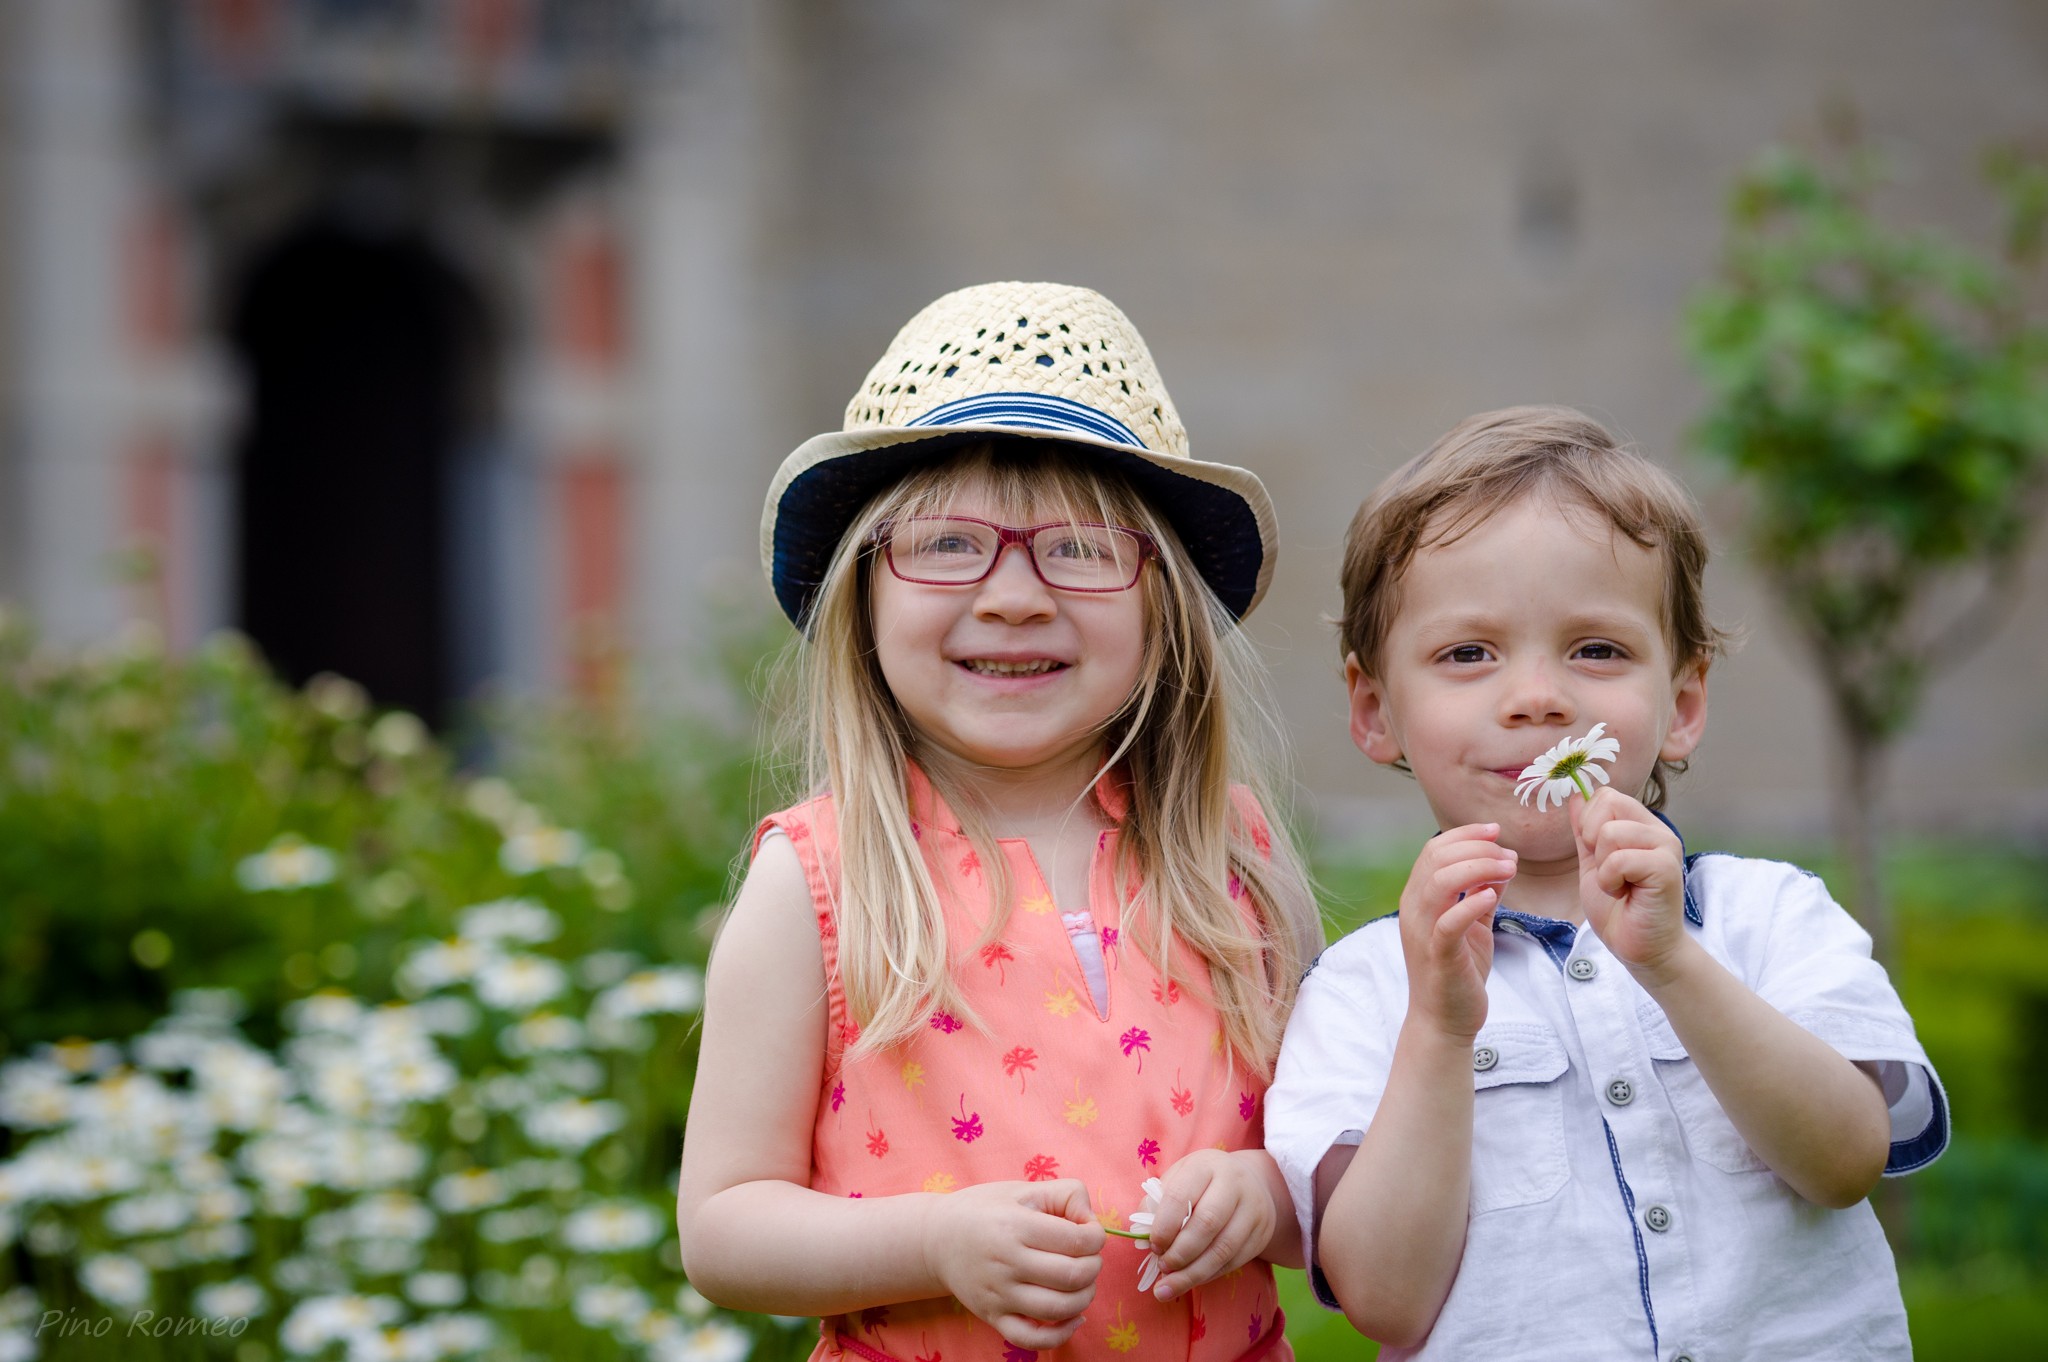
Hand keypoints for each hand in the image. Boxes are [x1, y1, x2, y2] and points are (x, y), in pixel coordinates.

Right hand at [921, 1179, 1104, 1349]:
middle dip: (1094, 1266)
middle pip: (1072, 1275)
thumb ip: (1064, 1194)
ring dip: (1085, 1297)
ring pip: (1058, 1308)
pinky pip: (1031, 1339)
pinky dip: (1061, 1334)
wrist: (936, 1239)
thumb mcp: (1022, 1190)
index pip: (1077, 1241)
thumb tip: (1091, 1221)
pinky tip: (1073, 1317)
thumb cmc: (984, 1209)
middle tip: (1088, 1257)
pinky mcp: (993, 1317)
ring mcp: (999, 1294)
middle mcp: (1007, 1262)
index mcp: (1016, 1225)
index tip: (1090, 1234)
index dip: (1096, 1238)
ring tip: (1082, 1282)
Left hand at [1141, 1150, 1279, 1301]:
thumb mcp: (1178, 1180)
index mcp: (1205, 1166)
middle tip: (1162, 1268)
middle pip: (1207, 1223)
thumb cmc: (1201, 1184)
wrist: (1249, 1184)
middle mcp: (1234, 1183)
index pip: (1182, 1196)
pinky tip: (1190, 1281)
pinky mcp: (1261, 1234)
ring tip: (1169, 1287)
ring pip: (1223, 1248)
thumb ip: (1156, 1203)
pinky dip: (1208, 1275)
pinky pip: (1234, 1262)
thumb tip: (1142, 1234)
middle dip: (1180, 1252)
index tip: (1153, 1246)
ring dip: (1193, 1273)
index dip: (1164, 1225)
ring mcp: (1252, 1209)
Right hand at [1398, 824, 1513, 1041]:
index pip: (1434, 850)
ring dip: (1478, 867)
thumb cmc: (1459, 971)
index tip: (1496, 831)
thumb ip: (1481, 893)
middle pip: (1436, 859)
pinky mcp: (1438, 956)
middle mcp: (1414, 910)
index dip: (1465, 835)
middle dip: (1476, 847)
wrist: (1446, 1020)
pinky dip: (1471, 903)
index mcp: (1419, 898)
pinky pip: (1448, 922)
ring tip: (1509, 869)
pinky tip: (1494, 895)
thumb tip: (1502, 861)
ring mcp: (1422, 932)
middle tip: (1509, 854)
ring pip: (1438, 882)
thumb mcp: (1474, 925)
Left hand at [1573, 789, 1690, 980]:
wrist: (1640, 948)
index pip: (1605, 795)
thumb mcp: (1592, 863)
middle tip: (1608, 870)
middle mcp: (1657, 830)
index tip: (1595, 852)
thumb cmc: (1619, 909)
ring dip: (1603, 867)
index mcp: (1640, 826)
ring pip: (1611, 832)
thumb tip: (1576, 797)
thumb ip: (1585, 831)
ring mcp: (1666, 847)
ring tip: (1618, 885)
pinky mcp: (1667, 868)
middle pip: (1608, 803)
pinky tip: (1624, 894)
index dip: (1588, 821)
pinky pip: (1620, 859)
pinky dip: (1611, 880)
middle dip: (1592, 840)